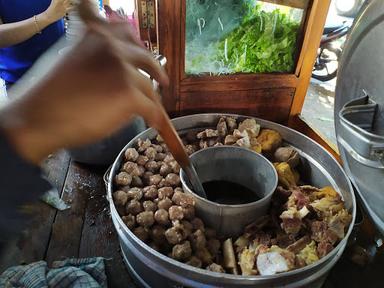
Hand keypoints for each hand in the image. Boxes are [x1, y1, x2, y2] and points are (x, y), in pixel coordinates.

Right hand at [0, 0, 168, 163]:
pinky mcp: (130, 95)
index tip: (142, 53)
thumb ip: (97, 54)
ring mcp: (123, 70)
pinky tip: (154, 122)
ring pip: (149, 87)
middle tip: (161, 79)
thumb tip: (117, 63)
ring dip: (152, 98)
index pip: (125, 30)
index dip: (136, 43)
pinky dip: (155, 117)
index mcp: (98, 36)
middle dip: (155, 69)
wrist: (41, 117)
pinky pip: (152, 109)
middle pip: (147, 57)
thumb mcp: (74, 59)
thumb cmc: (53, 95)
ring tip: (152, 107)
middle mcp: (113, 47)